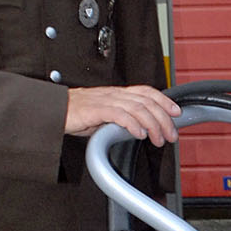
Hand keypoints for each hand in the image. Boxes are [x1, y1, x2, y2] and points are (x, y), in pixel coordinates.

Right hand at [64, 84, 179, 146]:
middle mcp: (114, 94)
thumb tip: (139, 129)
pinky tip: (139, 134)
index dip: (164, 100)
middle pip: (147, 101)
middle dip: (163, 119)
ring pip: (138, 108)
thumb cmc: (77, 114)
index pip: (147, 92)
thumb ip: (122, 119)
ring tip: (158, 139)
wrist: (54, 111)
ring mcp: (106, 101)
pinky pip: (120, 115)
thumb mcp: (105, 115)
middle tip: (171, 135)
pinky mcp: (96, 110)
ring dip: (152, 125)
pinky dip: (133, 124)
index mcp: (117, 93)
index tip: (176, 113)